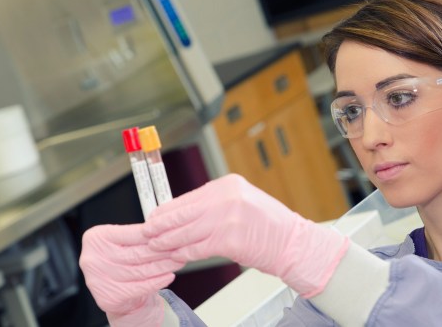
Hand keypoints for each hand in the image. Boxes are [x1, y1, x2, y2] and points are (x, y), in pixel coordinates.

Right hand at [79, 224, 183, 325]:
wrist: (114, 292)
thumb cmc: (120, 262)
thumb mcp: (123, 243)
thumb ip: (138, 235)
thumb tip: (165, 229)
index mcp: (96, 238)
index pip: (132, 234)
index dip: (155, 234)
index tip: (172, 233)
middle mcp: (93, 259)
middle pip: (136, 253)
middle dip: (162, 251)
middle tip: (179, 248)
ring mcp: (98, 279)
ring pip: (140, 271)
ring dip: (163, 266)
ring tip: (178, 260)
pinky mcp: (108, 297)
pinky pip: (140, 287)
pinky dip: (158, 281)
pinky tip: (169, 276)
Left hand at [144, 174, 348, 296]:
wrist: (294, 243)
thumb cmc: (269, 226)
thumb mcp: (241, 203)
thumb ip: (214, 205)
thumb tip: (183, 213)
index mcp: (228, 184)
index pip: (188, 197)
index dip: (168, 209)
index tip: (155, 216)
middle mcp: (227, 198)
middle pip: (183, 212)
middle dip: (161, 224)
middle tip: (148, 231)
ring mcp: (228, 218)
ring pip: (186, 232)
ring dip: (168, 241)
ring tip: (157, 246)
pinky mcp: (229, 240)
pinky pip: (197, 248)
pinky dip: (184, 254)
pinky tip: (177, 256)